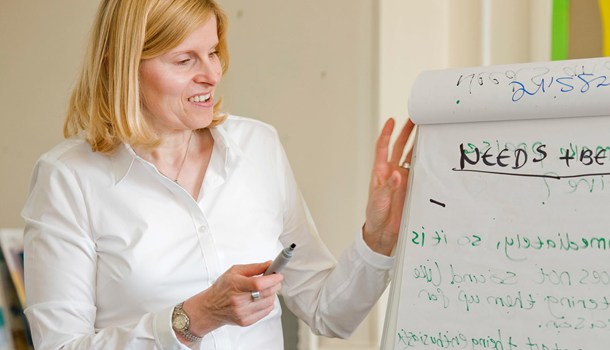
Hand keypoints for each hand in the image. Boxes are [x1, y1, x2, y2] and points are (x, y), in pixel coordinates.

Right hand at [181, 261, 282, 339]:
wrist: (210, 308)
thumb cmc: (223, 288)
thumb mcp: (235, 271)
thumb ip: (254, 267)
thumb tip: (270, 264)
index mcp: (235, 285)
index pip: (259, 284)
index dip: (272, 279)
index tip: (278, 275)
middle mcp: (238, 301)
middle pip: (266, 293)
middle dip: (275, 285)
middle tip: (275, 280)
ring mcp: (242, 313)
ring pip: (269, 303)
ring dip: (272, 294)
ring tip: (266, 290)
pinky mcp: (246, 321)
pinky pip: (266, 312)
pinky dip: (268, 304)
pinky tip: (262, 299)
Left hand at [363, 118, 415, 255]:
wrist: (382, 232)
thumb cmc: (375, 215)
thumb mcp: (379, 201)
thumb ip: (388, 187)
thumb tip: (396, 174)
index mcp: (380, 172)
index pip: (383, 148)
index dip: (386, 134)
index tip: (391, 121)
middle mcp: (392, 172)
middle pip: (399, 148)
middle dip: (406, 133)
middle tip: (414, 119)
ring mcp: (403, 179)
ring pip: (411, 157)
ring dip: (417, 145)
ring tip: (426, 131)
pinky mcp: (412, 188)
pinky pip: (420, 172)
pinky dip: (426, 163)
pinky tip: (434, 154)